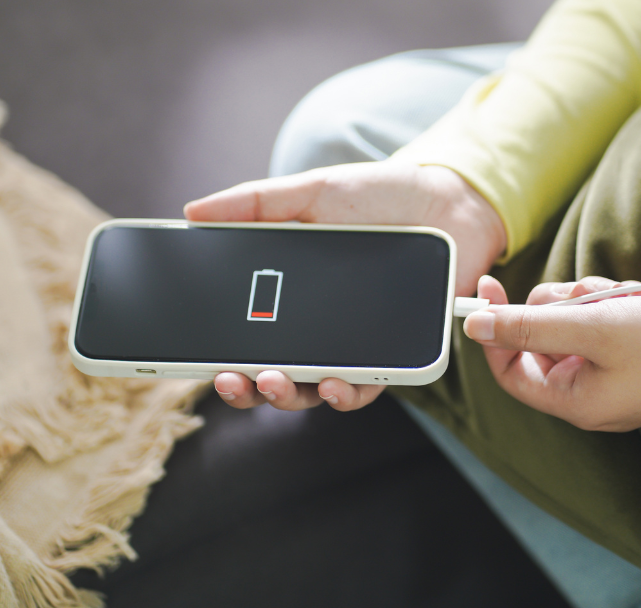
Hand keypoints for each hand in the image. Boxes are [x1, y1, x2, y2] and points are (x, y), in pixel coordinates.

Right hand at [185, 161, 505, 410]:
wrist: (448, 202)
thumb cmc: (378, 197)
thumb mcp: (311, 193)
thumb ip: (255, 204)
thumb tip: (193, 213)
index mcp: (289, 295)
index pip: (247, 335)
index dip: (222, 356)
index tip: (201, 361)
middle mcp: (317, 329)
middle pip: (271, 373)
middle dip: (247, 388)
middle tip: (232, 379)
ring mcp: (354, 345)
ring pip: (313, 390)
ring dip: (288, 397)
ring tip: (276, 382)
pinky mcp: (393, 355)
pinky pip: (366, 387)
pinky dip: (346, 394)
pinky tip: (332, 384)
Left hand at [463, 276, 640, 431]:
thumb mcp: (591, 327)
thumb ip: (527, 326)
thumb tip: (474, 327)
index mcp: (574, 403)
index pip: (508, 370)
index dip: (493, 329)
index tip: (487, 286)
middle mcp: (590, 398)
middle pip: (539, 343)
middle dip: (555, 309)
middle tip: (582, 293)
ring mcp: (613, 380)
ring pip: (570, 328)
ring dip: (586, 302)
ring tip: (619, 296)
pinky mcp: (633, 361)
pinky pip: (600, 328)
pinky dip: (610, 307)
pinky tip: (635, 298)